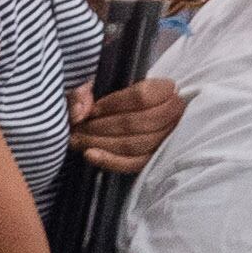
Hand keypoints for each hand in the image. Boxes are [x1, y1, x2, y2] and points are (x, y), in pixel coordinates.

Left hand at [71, 75, 188, 173]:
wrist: (119, 118)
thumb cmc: (109, 101)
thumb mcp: (95, 90)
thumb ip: (83, 95)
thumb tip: (79, 114)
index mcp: (165, 89)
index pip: (142, 96)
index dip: (112, 104)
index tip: (92, 110)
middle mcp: (174, 113)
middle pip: (137, 123)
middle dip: (101, 128)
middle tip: (78, 130)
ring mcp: (168, 138)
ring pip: (135, 144)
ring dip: (101, 144)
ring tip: (79, 141)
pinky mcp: (156, 158)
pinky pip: (134, 163)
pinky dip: (109, 160)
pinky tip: (90, 154)